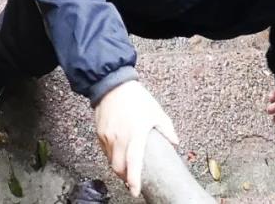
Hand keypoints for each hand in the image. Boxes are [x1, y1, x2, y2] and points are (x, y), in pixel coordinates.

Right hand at [94, 81, 178, 197]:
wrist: (112, 83)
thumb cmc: (136, 97)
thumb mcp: (155, 111)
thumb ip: (166, 128)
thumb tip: (175, 142)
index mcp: (135, 134)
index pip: (133, 162)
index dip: (133, 179)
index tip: (134, 191)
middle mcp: (119, 137)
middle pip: (118, 167)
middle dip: (124, 177)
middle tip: (131, 180)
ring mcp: (108, 135)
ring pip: (110, 160)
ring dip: (118, 166)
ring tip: (126, 166)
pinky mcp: (99, 132)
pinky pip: (105, 150)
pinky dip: (111, 155)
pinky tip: (118, 152)